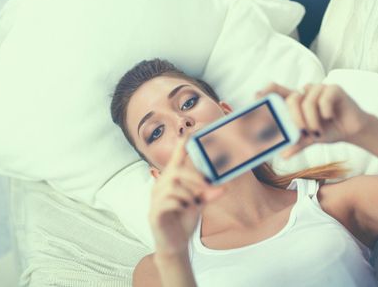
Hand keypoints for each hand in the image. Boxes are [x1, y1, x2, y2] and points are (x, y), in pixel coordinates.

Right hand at [148, 135, 225, 256]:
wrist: (174, 245)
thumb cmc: (183, 220)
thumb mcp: (198, 204)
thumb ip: (208, 194)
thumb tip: (223, 188)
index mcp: (170, 181)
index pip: (174, 160)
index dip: (180, 146)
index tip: (188, 132)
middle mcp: (160, 187)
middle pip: (176, 172)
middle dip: (195, 179)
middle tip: (207, 188)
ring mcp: (155, 200)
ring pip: (173, 186)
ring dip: (189, 193)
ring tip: (195, 203)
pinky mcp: (154, 213)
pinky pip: (167, 201)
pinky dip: (181, 204)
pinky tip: (187, 209)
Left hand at [255, 82, 370, 158]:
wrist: (352, 131)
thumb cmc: (327, 131)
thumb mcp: (308, 139)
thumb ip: (295, 144)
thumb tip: (282, 155)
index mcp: (296, 100)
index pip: (276, 89)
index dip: (267, 91)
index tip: (256, 97)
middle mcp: (305, 92)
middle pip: (292, 98)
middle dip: (295, 119)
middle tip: (303, 132)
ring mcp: (319, 89)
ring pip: (307, 101)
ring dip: (311, 120)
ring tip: (318, 131)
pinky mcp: (334, 89)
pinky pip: (324, 98)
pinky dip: (324, 112)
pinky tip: (329, 118)